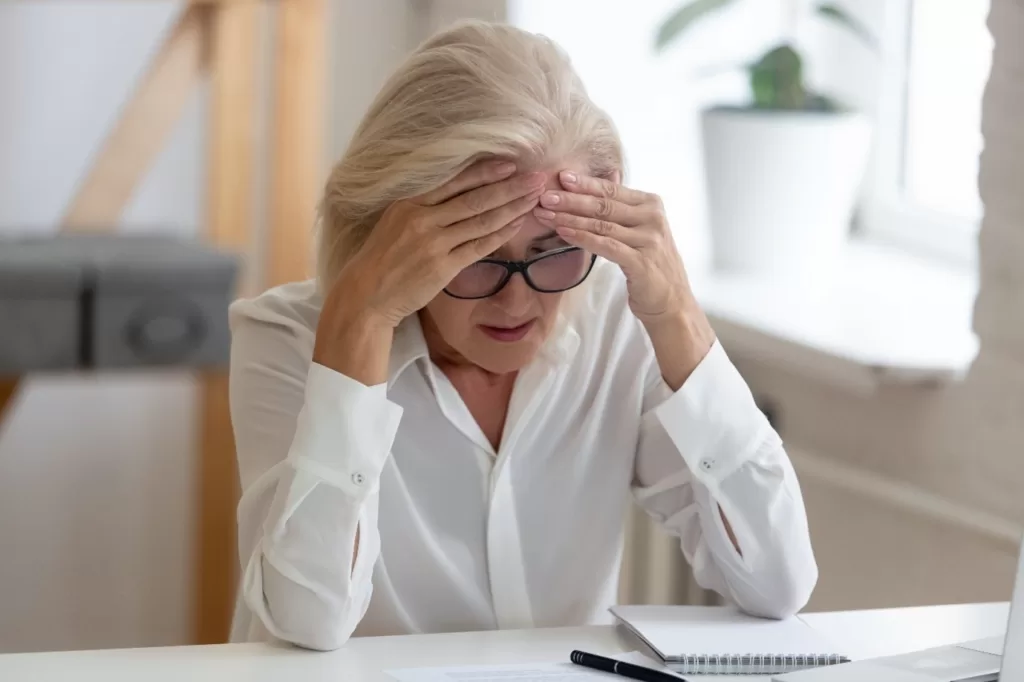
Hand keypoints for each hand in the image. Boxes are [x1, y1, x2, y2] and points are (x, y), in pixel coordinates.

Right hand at [329, 161, 547, 327]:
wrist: (367, 294)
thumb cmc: (382, 258)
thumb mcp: (395, 221)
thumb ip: (423, 207)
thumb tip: (459, 193)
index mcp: (410, 202)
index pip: (455, 181)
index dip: (486, 171)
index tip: (511, 163)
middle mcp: (423, 219)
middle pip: (475, 198)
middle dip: (510, 187)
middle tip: (537, 177)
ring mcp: (434, 243)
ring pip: (482, 220)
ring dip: (512, 207)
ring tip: (534, 197)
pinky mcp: (444, 266)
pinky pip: (479, 246)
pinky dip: (501, 233)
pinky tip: (518, 223)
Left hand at [533, 171, 714, 388]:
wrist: (671, 302)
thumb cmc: (651, 264)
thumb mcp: (641, 228)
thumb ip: (624, 203)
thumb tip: (610, 171)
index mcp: (651, 204)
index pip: (612, 189)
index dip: (585, 183)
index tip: (560, 177)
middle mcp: (652, 218)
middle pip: (604, 205)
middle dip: (571, 200)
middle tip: (545, 196)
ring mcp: (648, 240)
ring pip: (601, 225)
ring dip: (570, 219)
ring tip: (546, 214)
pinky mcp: (641, 262)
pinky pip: (605, 246)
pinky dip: (582, 238)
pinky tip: (563, 233)